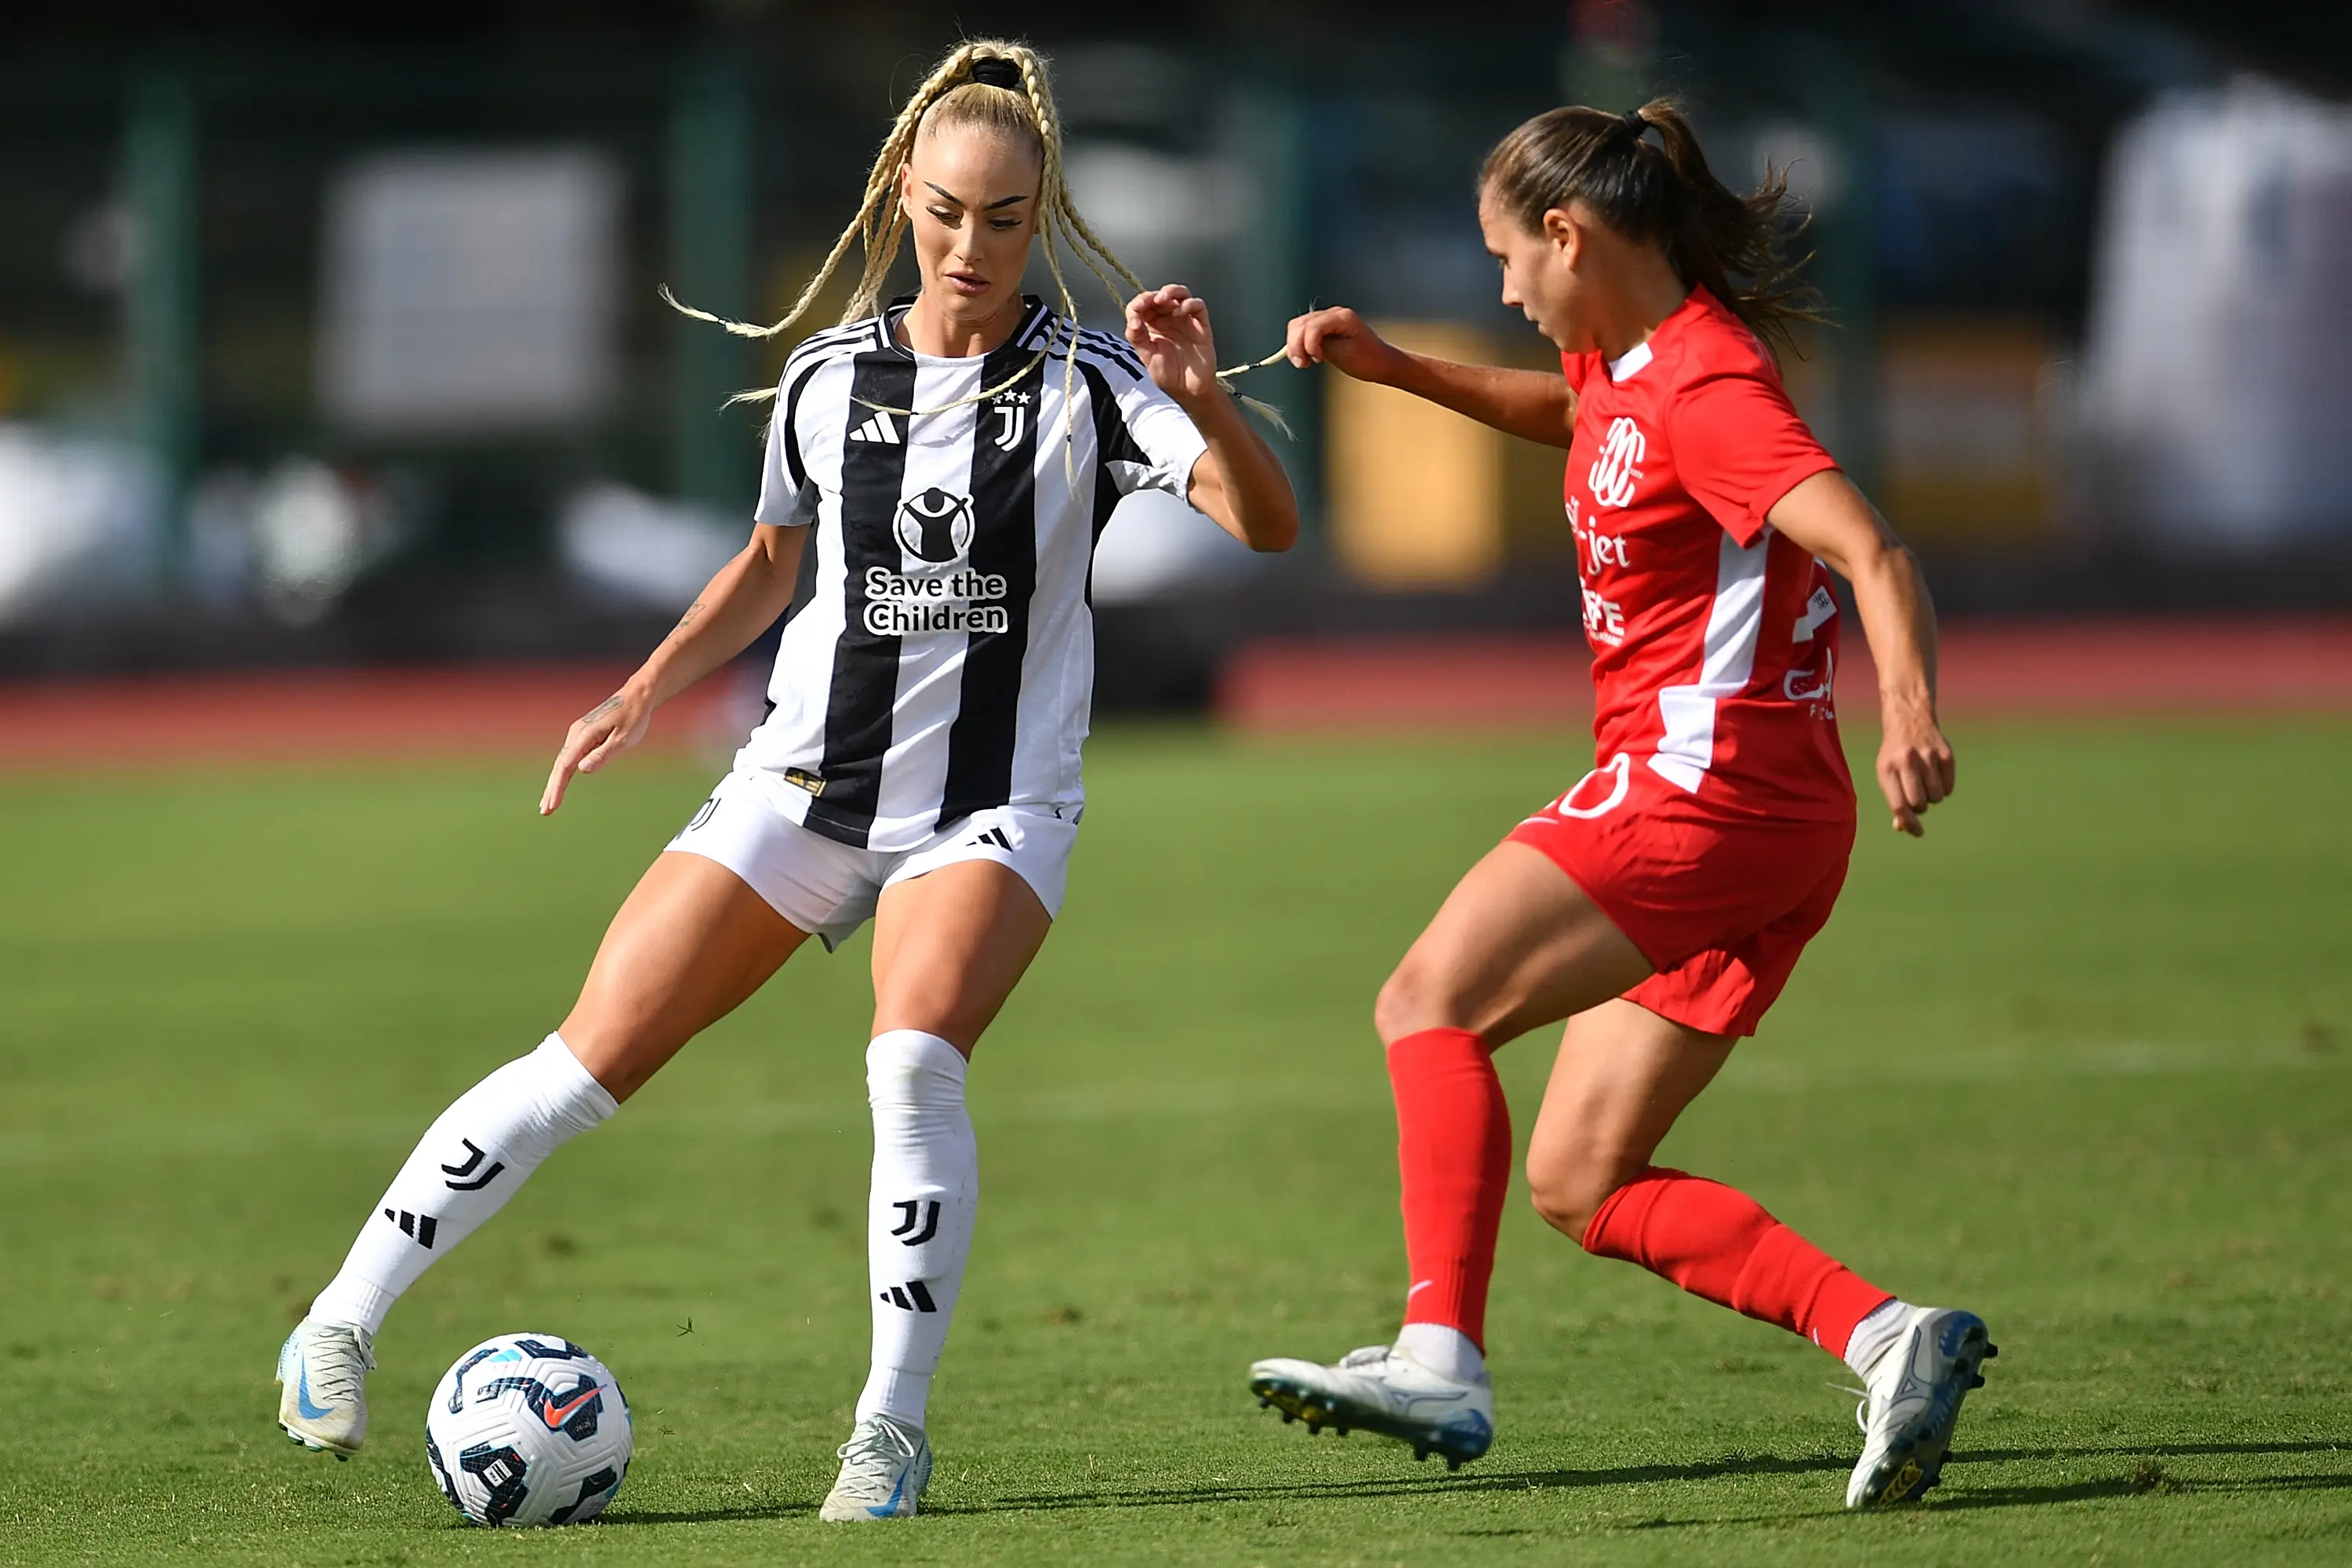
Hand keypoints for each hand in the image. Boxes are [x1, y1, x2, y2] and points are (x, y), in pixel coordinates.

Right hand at [541, 684, 653, 815]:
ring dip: (555, 783)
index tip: (553, 804)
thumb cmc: (633, 717)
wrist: (636, 697)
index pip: (566, 766)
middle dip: (552, 789)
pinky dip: (563, 773)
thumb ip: (603, 754)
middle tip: (545, 811)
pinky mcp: (583, 735)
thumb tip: (582, 770)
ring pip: (563, 762)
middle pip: (560, 766)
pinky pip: (569, 757)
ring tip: (549, 803)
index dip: (558, 787)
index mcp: (584, 735)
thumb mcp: (623, 739)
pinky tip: (560, 783)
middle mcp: (576, 734)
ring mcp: (578, 734)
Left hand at [1124, 284, 1223, 406]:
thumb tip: (1133, 319)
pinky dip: (1189, 303)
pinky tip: (1180, 311)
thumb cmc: (1169, 375)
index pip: (1143, 306)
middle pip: (1160, 295)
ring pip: (1180, 293)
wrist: (1189, 390)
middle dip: (1153, 296)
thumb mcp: (1147, 356)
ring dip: (1171, 291)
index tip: (1136, 309)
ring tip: (1164, 299)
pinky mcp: (1200, 324)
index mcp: (1152, 325)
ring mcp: (1185, 320)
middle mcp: (1168, 319)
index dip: (1139, 303)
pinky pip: (1197, 306)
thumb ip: (1137, 337)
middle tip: (1151, 302)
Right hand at [1285, 306, 1407, 383]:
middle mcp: (1333, 314)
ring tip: (1303, 362)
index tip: (1316, 361)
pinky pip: (1302, 332)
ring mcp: (1327, 319)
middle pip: (1300, 324)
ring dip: (1295, 345)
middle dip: (1296, 345)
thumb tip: (1303, 347)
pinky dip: (1299, 345)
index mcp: (1342, 317)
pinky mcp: (1323, 328)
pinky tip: (1304, 357)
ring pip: (1297, 327)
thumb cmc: (1369, 360)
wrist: (1381, 362)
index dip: (1308, 344)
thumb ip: (1323, 347)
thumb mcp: (1345, 355)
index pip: (1313, 326)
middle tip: (1302, 364)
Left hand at [1876, 699, 1955, 836]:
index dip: (1909, 823)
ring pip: (1936, 797)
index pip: (1899, 805)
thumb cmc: (1894, 755)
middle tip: (1916, 796)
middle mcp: (1907, 761)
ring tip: (1924, 782)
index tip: (1918, 832)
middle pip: (1919, 803)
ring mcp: (1928, 756)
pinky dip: (1943, 788)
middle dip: (1920, 807)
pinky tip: (1935, 775)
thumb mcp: (1886, 774)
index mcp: (1887, 768)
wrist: (1909, 719)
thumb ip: (1894, 800)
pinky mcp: (1946, 754)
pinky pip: (1949, 787)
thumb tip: (1903, 827)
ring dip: (1932, 797)